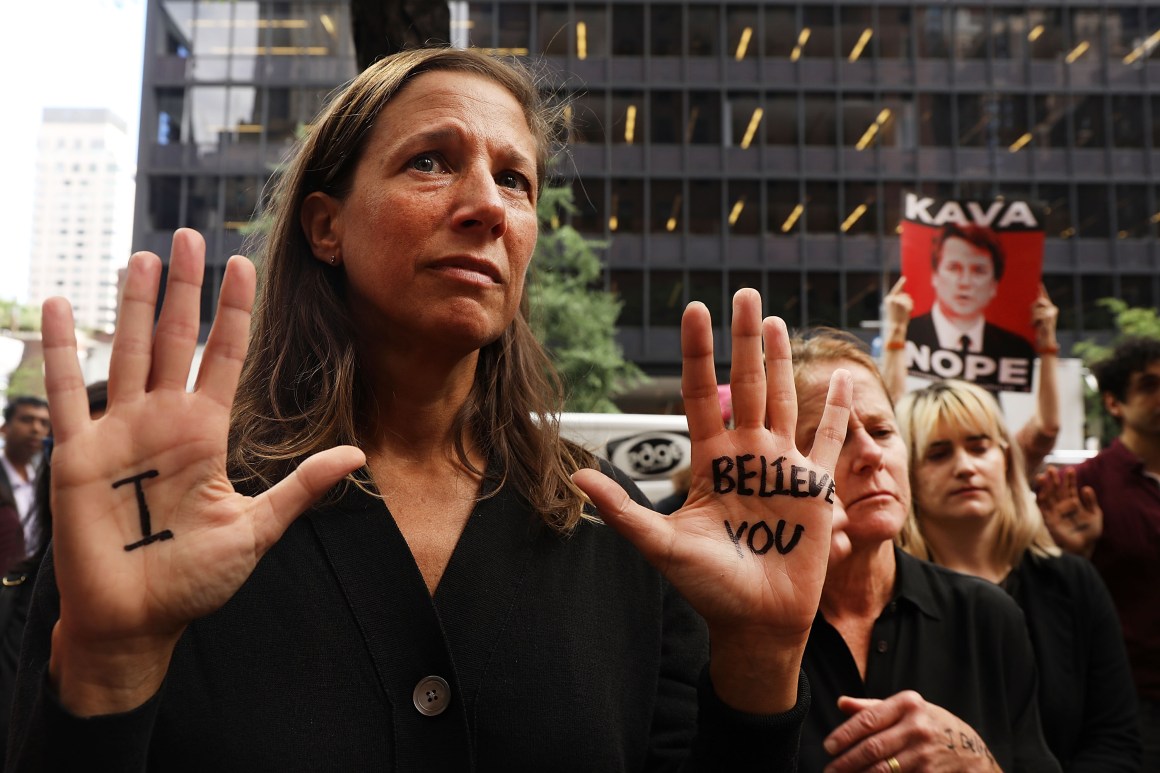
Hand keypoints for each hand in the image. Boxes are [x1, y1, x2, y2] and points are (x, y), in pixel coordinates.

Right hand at [43, 229, 364, 714]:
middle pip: (174, 340)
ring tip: (141, 257)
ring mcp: (119, 434)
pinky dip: (61, 349)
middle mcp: (163, 423)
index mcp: (205, 434)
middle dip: (182, 289)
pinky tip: (59, 306)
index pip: (222, 357)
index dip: (232, 312)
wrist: (138, 621)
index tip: (242, 264)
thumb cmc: (195, 580)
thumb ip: (301, 488)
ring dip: (132, 305)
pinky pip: (68, 393)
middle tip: (185, 236)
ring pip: (126, 352)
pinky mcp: (78, 455)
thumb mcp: (257, 529)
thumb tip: (357, 455)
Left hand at [573, 289, 851, 711]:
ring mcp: (781, 467)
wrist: (755, 621)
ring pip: (782, 400)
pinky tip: (842, 377)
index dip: (700, 352)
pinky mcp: (815, 488)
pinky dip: (837, 410)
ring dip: (781, 360)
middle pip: (747, 384)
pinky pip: (828, 440)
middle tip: (746, 294)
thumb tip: (581, 479)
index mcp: (710, 460)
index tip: (696, 308)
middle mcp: (745, 454)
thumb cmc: (707, 587)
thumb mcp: (661, 546)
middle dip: (745, 340)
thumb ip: (625, 512)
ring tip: (775, 320)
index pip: (702, 393)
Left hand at [823, 693, 999, 772]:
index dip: (844, 735)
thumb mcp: (905, 708)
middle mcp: (917, 727)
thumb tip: (841, 703)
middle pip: (872, 748)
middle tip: (830, 770)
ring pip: (881, 769)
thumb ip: (872, 707)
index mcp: (908, 704)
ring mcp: (924, 753)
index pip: (867, 720)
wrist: (969, 750)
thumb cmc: (928, 725)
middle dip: (846, 762)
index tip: (828, 747)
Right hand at [883, 277, 912, 333]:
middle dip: (908, 301)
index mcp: (888, 300)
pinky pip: (909, 301)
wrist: (895, 327)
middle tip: (908, 310)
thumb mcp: (897, 309)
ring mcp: (895, 300)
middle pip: (904, 295)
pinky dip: (910, 306)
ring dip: (910, 304)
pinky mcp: (900, 302)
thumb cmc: (897, 320)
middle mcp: (890, 298)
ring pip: (907, 298)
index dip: (901, 284)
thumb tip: (906, 296)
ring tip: (907, 312)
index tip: (905, 278)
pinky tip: (908, 311)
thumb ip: (900, 302)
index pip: (896, 290)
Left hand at [1030, 284, 1058, 351]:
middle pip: (1038, 300)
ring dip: (1032, 317)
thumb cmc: (1039, 331)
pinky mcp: (1049, 317)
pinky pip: (1037, 315)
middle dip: (1033, 308)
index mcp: (1050, 308)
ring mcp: (1052, 313)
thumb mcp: (1036, 318)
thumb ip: (1035, 309)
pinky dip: (1034, 321)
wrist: (1045, 342)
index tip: (1038, 283)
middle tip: (1033, 320)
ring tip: (1035, 325)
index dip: (1041, 289)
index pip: (1044, 296)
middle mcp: (1053, 309)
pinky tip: (1036, 326)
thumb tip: (1033, 299)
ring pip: (1036, 308)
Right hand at [1035, 465, 1100, 556]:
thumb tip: (1086, 487)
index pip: (1069, 489)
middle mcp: (1062, 507)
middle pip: (1056, 490)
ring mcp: (1054, 513)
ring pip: (1047, 496)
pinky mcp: (1047, 520)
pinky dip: (1040, 497)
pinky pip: (1042, 507)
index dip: (1069, 480)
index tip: (1070, 470)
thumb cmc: (1089, 534)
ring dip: (1045, 486)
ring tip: (1043, 475)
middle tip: (1051, 468)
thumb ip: (1091, 502)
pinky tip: (1041, 489)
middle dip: (1054, 479)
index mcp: (1073, 504)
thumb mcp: (1095, 516)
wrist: (1082, 548)